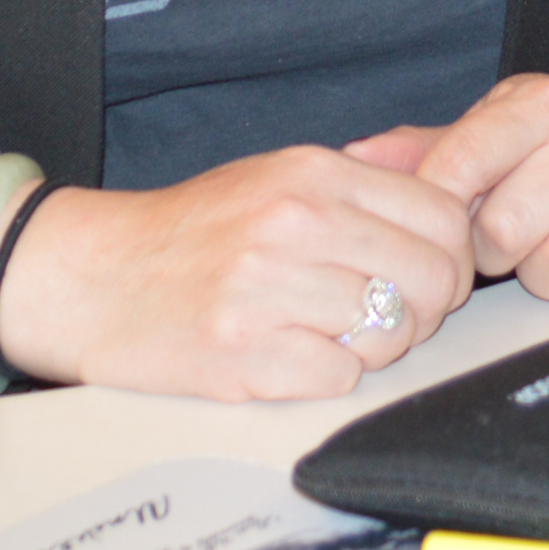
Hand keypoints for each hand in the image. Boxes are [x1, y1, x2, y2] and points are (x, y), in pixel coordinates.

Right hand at [0, 144, 477, 400]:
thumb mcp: (279, 176)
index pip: (442, 216)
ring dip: (378, 345)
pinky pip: (341, 376)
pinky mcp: (243, 357)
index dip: (453, 254)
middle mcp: (297, 223)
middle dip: (428, 307)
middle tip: (395, 314)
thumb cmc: (193, 230)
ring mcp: (268, 291)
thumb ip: (362, 187)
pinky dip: (331, 374)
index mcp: (314, 173)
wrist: (93, 275)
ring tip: (336, 333)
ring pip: (393, 332)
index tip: (434, 272)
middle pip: (433, 278)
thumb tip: (455, 203)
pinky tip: (298, 356)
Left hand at [355, 38, 548, 311]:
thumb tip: (351, 159)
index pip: (457, 169)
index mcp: (545, 102)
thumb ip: (421, 151)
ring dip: (541, 270)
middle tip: (509, 230)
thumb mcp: (487, 130)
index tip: (442, 217)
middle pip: (501, 232)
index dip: (437, 208)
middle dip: (491, 247)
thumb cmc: (547, 144)